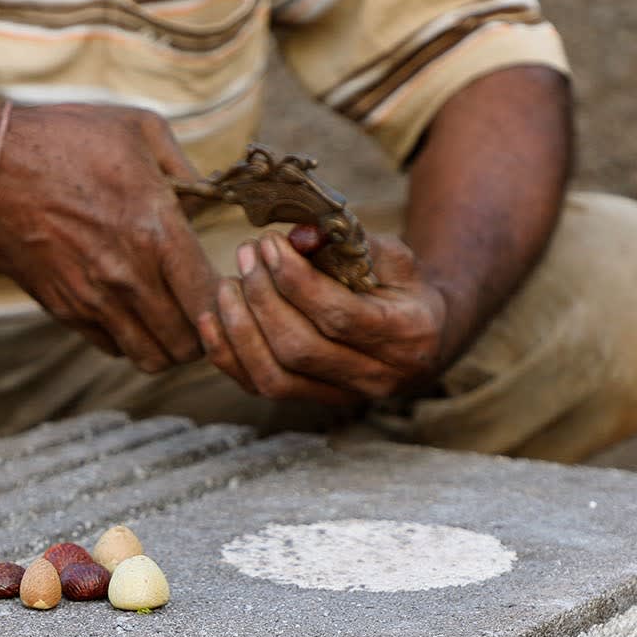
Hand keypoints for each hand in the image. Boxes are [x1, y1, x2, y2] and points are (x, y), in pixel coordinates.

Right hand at [0, 104, 220, 372]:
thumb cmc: (64, 139)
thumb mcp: (139, 129)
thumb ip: (186, 169)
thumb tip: (207, 199)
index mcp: (157, 230)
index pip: (213, 300)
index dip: (230, 303)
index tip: (226, 288)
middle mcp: (129, 275)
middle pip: (189, 343)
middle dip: (205, 332)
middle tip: (202, 310)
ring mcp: (95, 299)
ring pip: (153, 358)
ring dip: (168, 344)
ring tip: (170, 318)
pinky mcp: (66, 310)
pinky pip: (114, 348)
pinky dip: (130, 339)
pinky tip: (130, 310)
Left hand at [205, 226, 450, 403]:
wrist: (424, 339)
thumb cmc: (403, 287)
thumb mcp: (393, 256)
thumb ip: (350, 243)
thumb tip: (298, 235)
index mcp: (406, 334)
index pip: (338, 316)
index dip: (295, 280)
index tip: (269, 243)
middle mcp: (376, 376)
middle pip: (300, 348)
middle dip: (263, 298)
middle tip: (246, 254)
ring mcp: (342, 397)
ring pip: (275, 378)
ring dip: (241, 329)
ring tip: (228, 284)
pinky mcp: (313, 402)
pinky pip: (260, 388)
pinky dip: (228, 355)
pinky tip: (212, 318)